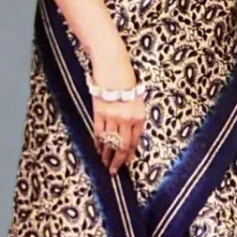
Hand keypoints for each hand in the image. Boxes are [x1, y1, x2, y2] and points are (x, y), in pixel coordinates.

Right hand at [89, 56, 146, 175]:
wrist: (113, 66)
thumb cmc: (126, 81)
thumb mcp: (137, 100)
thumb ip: (134, 118)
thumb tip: (128, 135)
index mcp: (139, 117)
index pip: (134, 142)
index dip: (129, 155)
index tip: (126, 164)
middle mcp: (127, 119)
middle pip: (122, 146)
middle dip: (118, 161)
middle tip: (113, 170)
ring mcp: (112, 117)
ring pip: (109, 142)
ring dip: (106, 154)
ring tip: (103, 162)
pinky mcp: (99, 112)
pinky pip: (98, 132)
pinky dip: (97, 142)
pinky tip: (97, 149)